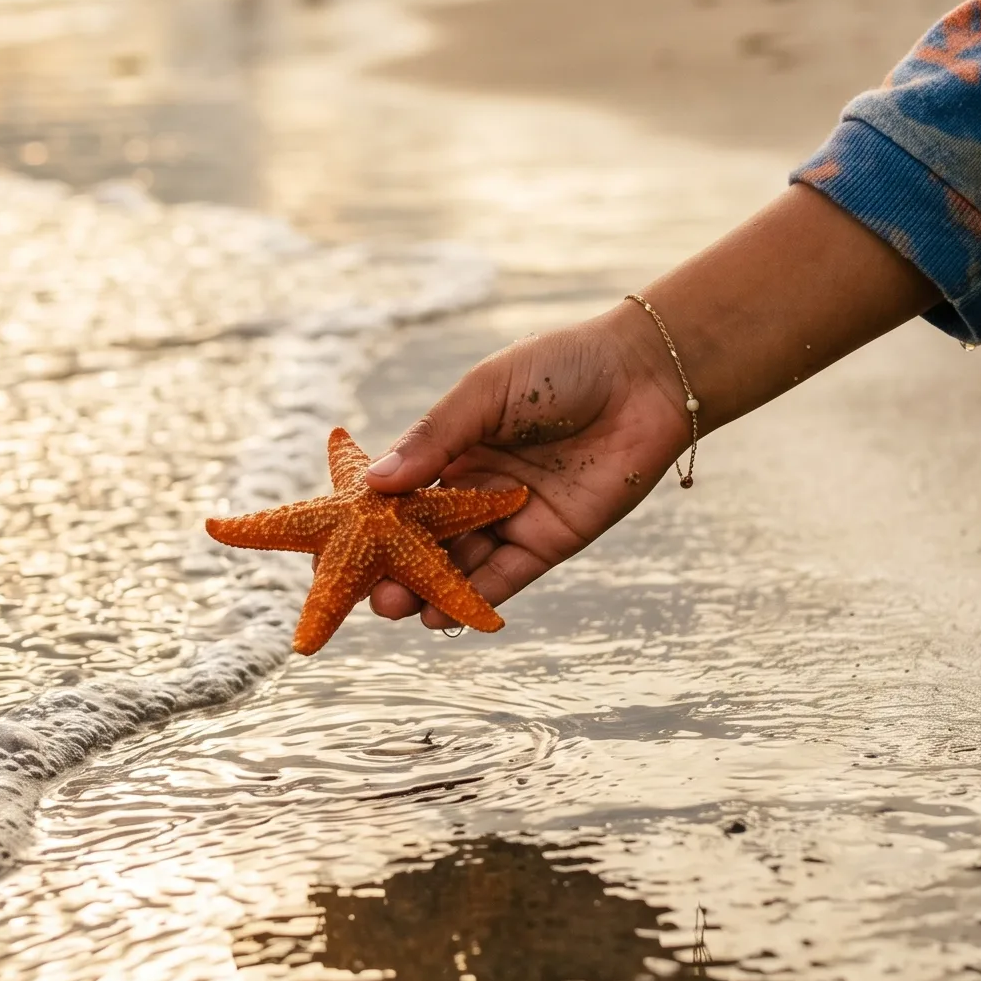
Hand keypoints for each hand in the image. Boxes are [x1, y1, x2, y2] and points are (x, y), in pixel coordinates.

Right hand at [361, 301, 690, 626]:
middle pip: (426, 534)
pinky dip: (474, 597)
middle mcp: (479, 486)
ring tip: (392, 606)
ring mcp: (513, 516)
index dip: (372, 517)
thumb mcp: (486, 393)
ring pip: (461, 562)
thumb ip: (435, 438)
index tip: (337, 541)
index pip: (403, 489)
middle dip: (394, 563)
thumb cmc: (561, 367)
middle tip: (363, 588)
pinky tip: (440, 613)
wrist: (643, 377)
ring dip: (426, 587)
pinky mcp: (551, 539)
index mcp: (457, 445)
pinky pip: (506, 575)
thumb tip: (374, 483)